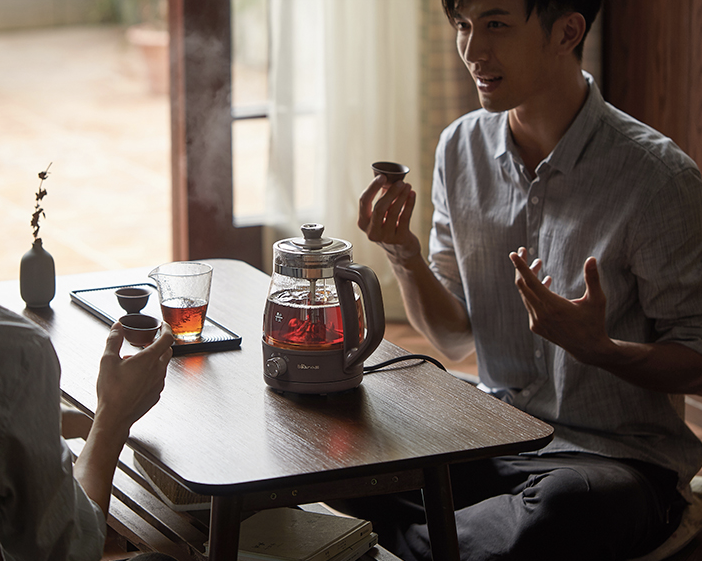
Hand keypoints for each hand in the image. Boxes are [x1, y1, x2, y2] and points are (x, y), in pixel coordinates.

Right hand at [95, 322, 173, 431]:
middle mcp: (158, 370)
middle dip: (160, 343)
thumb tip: (117, 327)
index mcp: (149, 359)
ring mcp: (159, 383)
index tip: (164, 325)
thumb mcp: (107, 360)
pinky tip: (136, 376)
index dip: (167, 329)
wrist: (115, 417)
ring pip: (162, 365)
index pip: (167, 338)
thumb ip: (114, 340)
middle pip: (167, 351)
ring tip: (136, 360)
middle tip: (149, 340)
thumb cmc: (112, 391)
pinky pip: (158, 378)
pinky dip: (151, 373)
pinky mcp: (156, 394)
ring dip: (154, 359)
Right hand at [358, 173, 420, 263]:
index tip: (382, 176)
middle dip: (391, 192)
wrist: (401, 251)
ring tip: (408, 186)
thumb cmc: (390, 228)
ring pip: (394, 211)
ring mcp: (385, 237)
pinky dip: (409, 204)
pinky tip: (412, 195)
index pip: (364, 201)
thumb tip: (389, 179)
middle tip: (400, 182)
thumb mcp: (382, 215)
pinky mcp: (398, 239)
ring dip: (402, 196)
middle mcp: (372, 231)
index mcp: (363, 223)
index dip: (373, 187)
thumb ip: (382, 198)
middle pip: (379, 207)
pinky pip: (405, 217)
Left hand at [509, 247, 611, 363]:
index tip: (513, 254)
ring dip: (529, 278)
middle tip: (523, 251)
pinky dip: (533, 292)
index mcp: (553, 306)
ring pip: (525, 295)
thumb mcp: (597, 300)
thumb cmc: (594, 322)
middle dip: (521, 267)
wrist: (587, 349)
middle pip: (523, 286)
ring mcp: (536, 321)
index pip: (530, 282)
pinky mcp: (535, 326)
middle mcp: (541, 314)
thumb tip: (592, 258)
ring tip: (539, 264)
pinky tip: (546, 282)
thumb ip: (593, 278)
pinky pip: (529, 304)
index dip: (521, 266)